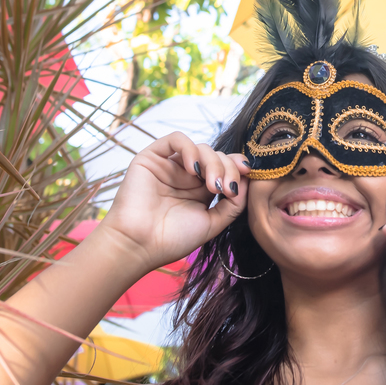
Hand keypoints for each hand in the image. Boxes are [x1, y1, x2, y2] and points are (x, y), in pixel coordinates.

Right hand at [97, 132, 249, 270]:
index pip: (226, 168)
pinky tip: (192, 168)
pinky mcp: (152, 157)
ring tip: (211, 185)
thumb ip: (234, 204)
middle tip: (224, 189)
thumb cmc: (172, 239)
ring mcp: (170, 165)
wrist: (139, 244)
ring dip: (212, 162)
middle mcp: (187, 175)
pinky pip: (176, 139)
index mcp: (201, 190)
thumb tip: (247, 180)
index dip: (238, 168)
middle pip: (217, 156)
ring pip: (201, 147)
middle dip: (227, 168)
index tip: (247, 177)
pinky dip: (190, 149)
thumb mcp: (212, 223)